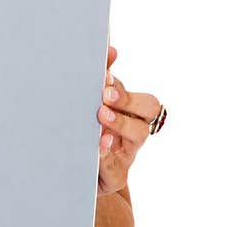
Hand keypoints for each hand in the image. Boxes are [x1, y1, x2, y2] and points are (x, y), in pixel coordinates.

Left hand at [96, 44, 160, 194]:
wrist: (77, 173)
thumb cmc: (88, 134)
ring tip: (101, 116)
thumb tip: (110, 49)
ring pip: (138, 134)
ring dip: (120, 122)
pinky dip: (106, 154)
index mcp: (132, 112)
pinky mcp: (115, 176)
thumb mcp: (93, 108)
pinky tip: (96, 145)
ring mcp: (128, 153)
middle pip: (148, 109)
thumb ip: (103, 82)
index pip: (143, 96)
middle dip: (128, 99)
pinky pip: (115, 166)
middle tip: (104, 95)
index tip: (106, 77)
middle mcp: (135, 131)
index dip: (127, 85)